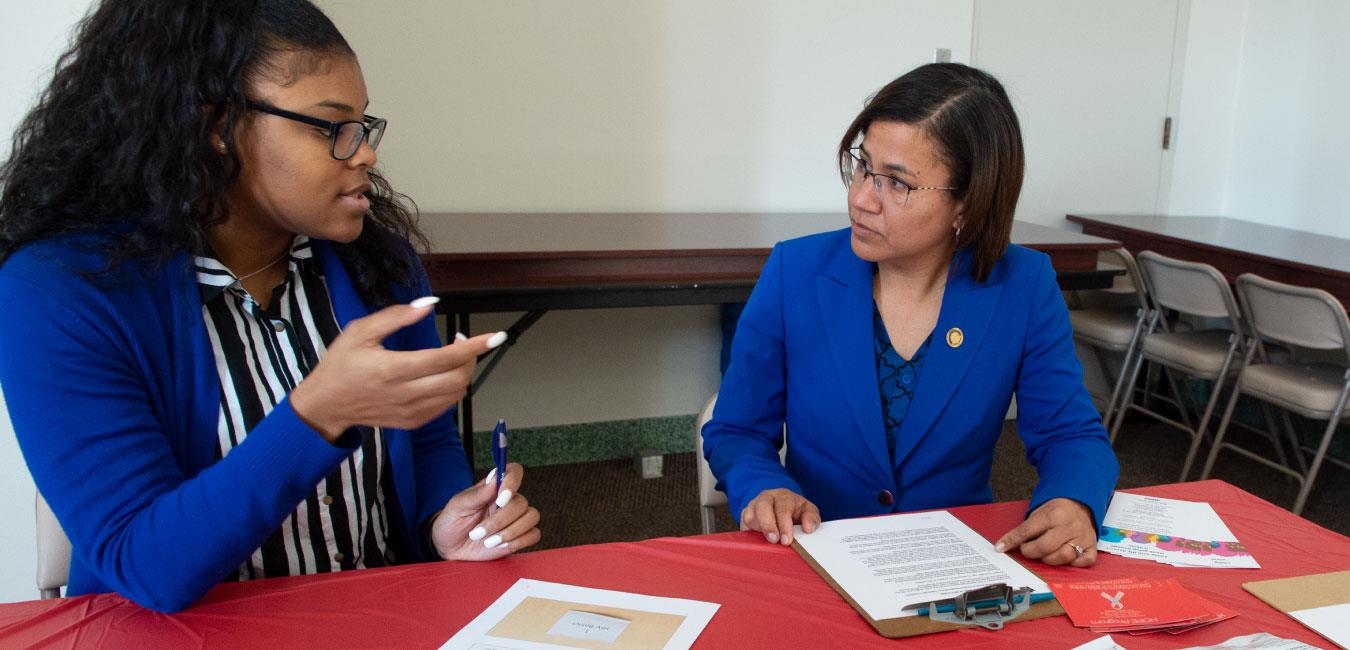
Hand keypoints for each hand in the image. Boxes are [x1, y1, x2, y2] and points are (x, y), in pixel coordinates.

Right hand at [289, 298, 503, 441]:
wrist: (326, 405)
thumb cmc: (341, 365)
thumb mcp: (361, 331)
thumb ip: (397, 316)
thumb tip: (429, 304)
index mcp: (394, 369)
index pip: (446, 358)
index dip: (474, 347)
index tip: (494, 337)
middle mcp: (406, 393)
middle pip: (458, 378)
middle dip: (470, 358)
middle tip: (461, 342)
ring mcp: (411, 411)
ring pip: (456, 394)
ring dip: (462, 373)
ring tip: (450, 357)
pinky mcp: (412, 422)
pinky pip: (445, 406)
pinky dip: (451, 389)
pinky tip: (438, 376)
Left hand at [430, 463, 539, 559]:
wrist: (449, 547)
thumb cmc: (452, 522)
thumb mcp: (458, 507)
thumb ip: (477, 494)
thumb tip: (494, 478)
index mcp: (494, 488)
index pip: (514, 472)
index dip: (512, 482)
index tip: (500, 500)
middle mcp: (509, 501)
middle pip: (521, 503)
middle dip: (500, 521)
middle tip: (477, 533)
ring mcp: (516, 519)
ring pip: (531, 517)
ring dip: (510, 532)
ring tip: (488, 542)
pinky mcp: (520, 536)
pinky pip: (534, 535)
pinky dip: (519, 541)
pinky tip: (500, 545)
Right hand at [740, 488, 820, 545]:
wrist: (781, 506)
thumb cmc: (795, 511)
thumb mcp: (808, 511)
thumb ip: (812, 517)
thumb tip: (808, 528)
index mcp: (783, 496)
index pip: (782, 507)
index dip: (784, 525)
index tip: (787, 540)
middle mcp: (766, 498)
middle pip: (762, 507)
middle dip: (768, 525)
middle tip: (774, 541)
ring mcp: (753, 506)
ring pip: (749, 516)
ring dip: (757, 530)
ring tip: (766, 543)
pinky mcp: (745, 516)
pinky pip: (743, 525)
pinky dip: (748, 535)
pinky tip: (757, 544)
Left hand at [994, 497, 1097, 566]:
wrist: (1080, 503)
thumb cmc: (1056, 511)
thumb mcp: (1038, 514)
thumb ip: (1023, 530)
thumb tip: (1003, 546)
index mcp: (1053, 514)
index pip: (1028, 531)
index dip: (1013, 541)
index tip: (1001, 548)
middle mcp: (1069, 526)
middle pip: (1045, 547)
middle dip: (1031, 552)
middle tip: (1028, 549)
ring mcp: (1083, 537)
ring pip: (1063, 557)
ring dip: (1049, 560)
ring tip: (1045, 554)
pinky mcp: (1093, 547)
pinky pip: (1083, 562)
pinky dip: (1073, 564)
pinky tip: (1065, 559)